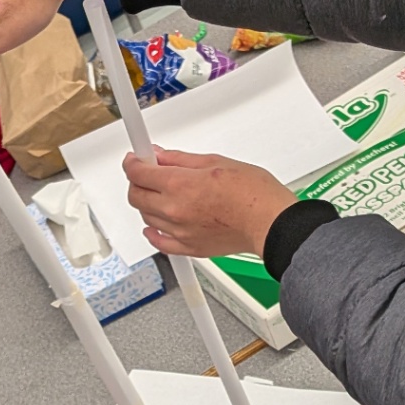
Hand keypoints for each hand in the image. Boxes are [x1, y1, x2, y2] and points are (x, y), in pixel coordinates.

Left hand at [124, 149, 299, 257]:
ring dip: (147, 204)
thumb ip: (181, 160)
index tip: (136, 159)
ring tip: (162, 195)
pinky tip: (155, 226)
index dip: (133, 163)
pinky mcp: (190, 248)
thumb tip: (160, 156)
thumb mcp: (215, 161)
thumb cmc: (253, 193)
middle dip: (137, 182)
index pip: (138, 173)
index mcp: (180, 185)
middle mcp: (174, 210)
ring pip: (146, 218)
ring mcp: (180, 232)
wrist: (270, 222)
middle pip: (136, 196)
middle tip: (147, 174)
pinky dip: (153, 233)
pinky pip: (160, 243)